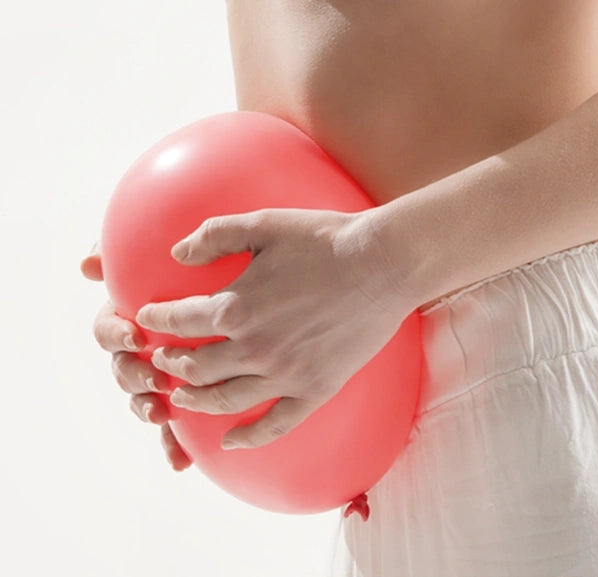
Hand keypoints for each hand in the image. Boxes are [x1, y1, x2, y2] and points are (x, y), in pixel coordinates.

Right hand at [81, 243, 192, 470]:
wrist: (255, 290)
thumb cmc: (207, 266)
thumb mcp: (172, 256)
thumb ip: (130, 255)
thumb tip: (88, 264)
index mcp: (134, 316)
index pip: (109, 329)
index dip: (115, 334)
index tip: (135, 336)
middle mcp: (144, 350)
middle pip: (122, 369)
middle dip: (134, 378)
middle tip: (157, 379)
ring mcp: (164, 376)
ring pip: (143, 399)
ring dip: (146, 409)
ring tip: (161, 414)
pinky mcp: (189, 400)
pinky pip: (176, 427)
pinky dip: (174, 445)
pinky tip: (182, 461)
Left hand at [134, 207, 414, 449]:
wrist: (383, 264)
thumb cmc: (326, 239)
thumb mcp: (265, 223)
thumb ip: (215, 235)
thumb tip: (176, 254)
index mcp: (236, 307)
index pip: (178, 322)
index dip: (156, 321)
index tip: (146, 320)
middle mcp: (253, 348)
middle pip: (195, 368)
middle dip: (169, 366)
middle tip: (161, 362)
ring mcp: (285, 374)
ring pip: (225, 400)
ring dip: (195, 401)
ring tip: (181, 399)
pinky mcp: (315, 388)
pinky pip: (276, 424)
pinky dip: (249, 437)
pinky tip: (230, 441)